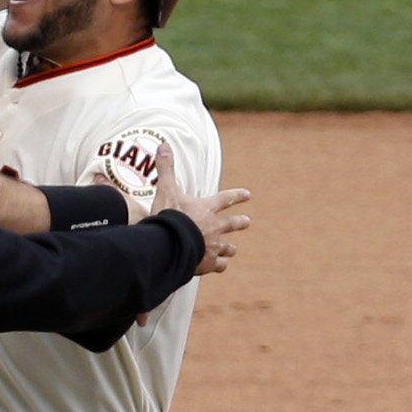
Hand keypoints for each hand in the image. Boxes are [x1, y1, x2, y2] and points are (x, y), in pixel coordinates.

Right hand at [144, 144, 252, 273]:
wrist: (170, 244)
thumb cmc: (170, 216)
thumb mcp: (166, 190)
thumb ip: (166, 169)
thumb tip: (163, 144)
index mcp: (207, 208)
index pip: (226, 199)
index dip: (237, 195)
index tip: (248, 195)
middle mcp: (214, 227)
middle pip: (232, 224)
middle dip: (240, 222)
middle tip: (248, 222)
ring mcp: (212, 246)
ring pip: (227, 247)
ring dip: (230, 248)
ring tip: (232, 250)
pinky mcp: (207, 263)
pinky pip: (218, 265)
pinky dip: (219, 265)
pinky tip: (219, 267)